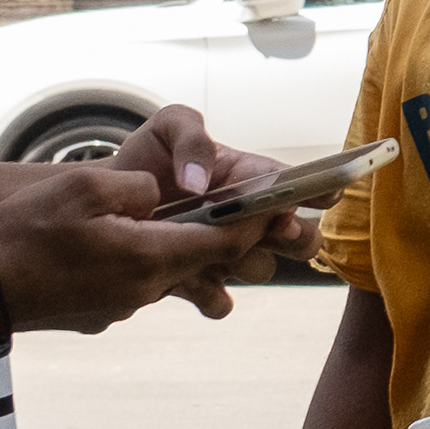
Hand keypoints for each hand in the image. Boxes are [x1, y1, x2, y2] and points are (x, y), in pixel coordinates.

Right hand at [0, 158, 282, 333]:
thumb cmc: (27, 234)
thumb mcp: (85, 187)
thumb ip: (135, 187)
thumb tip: (156, 195)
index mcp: (151, 256)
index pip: (224, 240)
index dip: (254, 221)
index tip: (276, 203)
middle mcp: (146, 288)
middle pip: (204, 260)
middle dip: (229, 236)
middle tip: (247, 211)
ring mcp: (124, 306)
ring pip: (171, 272)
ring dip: (183, 248)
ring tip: (184, 222)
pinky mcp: (102, 313)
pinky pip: (138, 283)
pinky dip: (146, 261)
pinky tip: (123, 242)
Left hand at [111, 105, 325, 274]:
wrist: (103, 204)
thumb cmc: (144, 160)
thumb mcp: (168, 126)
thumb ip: (191, 138)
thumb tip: (200, 183)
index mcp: (251, 179)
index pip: (299, 186)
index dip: (320, 190)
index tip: (327, 193)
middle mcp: (248, 220)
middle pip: (302, 238)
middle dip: (298, 235)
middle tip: (279, 226)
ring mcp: (226, 254)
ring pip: (261, 268)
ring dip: (246, 260)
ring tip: (218, 247)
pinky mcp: (198, 283)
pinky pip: (220, 302)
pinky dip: (209, 295)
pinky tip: (186, 278)